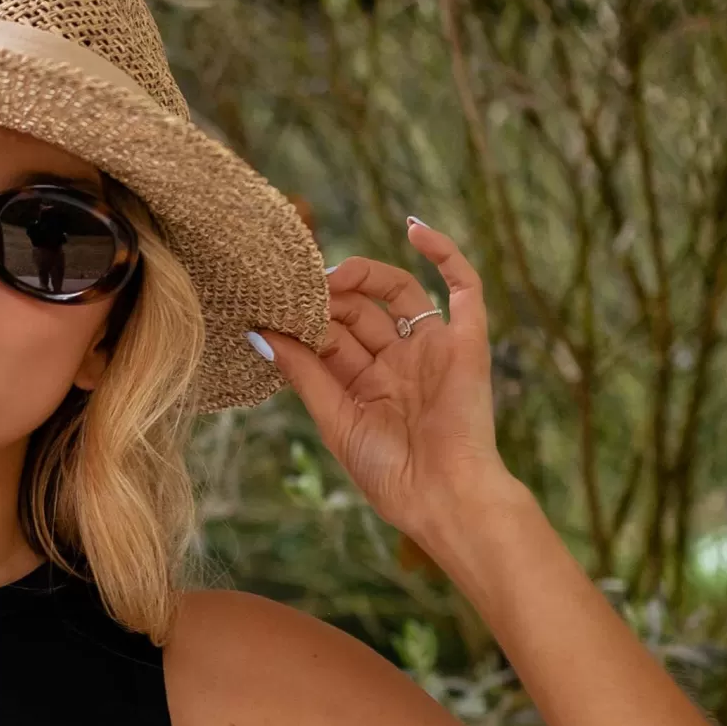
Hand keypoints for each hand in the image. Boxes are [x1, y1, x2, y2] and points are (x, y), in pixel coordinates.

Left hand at [257, 219, 513, 547]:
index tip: (272, 307)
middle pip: (361, 312)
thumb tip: (258, 332)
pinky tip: (413, 229)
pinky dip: (443, 252)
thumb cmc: (388, 473)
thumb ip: (302, 372)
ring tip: (335, 275)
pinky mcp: (468, 340)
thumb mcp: (334, 420)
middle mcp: (399, 362)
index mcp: (366, 385)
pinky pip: (463, 284)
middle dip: (330, 299)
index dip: (306, 320)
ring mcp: (434, 349)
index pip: (331, 337)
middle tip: (301, 292)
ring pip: (399, 292)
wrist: (444, 497)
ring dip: (366, 275)